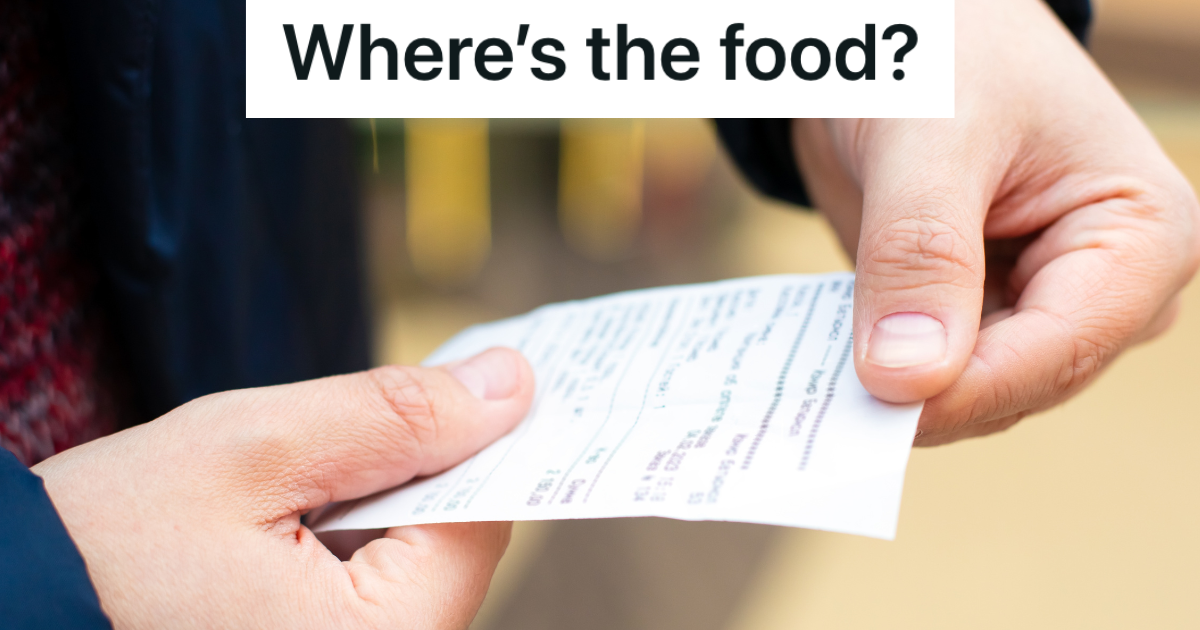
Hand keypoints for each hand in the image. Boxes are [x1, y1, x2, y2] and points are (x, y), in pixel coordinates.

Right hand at [32, 348, 534, 628]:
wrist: (9, 616)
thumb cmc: (101, 549)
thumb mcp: (250, 450)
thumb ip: (392, 415)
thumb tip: (509, 385)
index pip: (484, 521)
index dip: (489, 436)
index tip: (494, 371)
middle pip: (452, 547)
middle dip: (428, 464)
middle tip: (395, 401)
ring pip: (410, 567)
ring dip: (383, 499)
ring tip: (322, 461)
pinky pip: (369, 595)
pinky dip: (353, 538)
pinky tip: (308, 508)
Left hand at [792, 0, 1199, 444]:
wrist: (905, 29)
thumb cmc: (945, 48)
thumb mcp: (932, 136)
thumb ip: (921, 250)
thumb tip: (905, 379)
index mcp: (1139, 238)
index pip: (1060, 349)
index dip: (966, 391)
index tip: (876, 413)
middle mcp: (1101, 289)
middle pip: (1014, 384)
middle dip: (925, 399)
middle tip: (826, 417)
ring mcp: (1034, 306)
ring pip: (965, 391)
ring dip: (891, 395)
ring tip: (813, 397)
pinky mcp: (970, 312)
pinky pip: (924, 369)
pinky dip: (874, 372)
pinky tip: (821, 371)